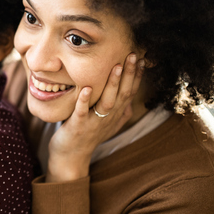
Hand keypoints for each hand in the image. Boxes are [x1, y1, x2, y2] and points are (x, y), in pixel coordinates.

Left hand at [46, 53, 144, 182]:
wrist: (71, 158)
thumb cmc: (87, 138)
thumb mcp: (106, 126)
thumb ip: (119, 115)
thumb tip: (131, 106)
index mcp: (115, 116)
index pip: (130, 93)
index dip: (137, 77)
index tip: (142, 59)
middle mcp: (108, 119)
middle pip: (123, 95)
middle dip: (129, 75)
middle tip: (133, 55)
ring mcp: (94, 124)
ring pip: (107, 103)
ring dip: (112, 84)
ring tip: (116, 66)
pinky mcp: (78, 127)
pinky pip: (83, 113)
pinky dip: (85, 101)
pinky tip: (86, 88)